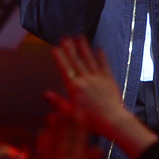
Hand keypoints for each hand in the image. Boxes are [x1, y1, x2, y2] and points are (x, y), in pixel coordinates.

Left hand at [33, 109, 100, 158]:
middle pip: (64, 138)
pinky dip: (42, 143)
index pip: (79, 140)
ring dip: (53, 128)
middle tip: (66, 105)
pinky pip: (41, 155)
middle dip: (66, 121)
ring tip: (53, 114)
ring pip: (51, 144)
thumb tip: (96, 149)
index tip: (80, 110)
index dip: (79, 124)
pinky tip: (41, 135)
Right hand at [49, 36, 157, 158]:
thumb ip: (58, 103)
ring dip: (84, 48)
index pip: (65, 69)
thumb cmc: (91, 121)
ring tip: (80, 37)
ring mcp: (98, 78)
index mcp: (75, 88)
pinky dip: (101, 56)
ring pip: (89, 60)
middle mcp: (86, 80)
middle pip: (76, 61)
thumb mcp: (70, 114)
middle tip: (65, 37)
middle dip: (70, 48)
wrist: (112, 121)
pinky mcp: (109, 80)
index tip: (55, 48)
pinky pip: (104, 65)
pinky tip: (98, 48)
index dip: (60, 58)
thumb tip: (45, 94)